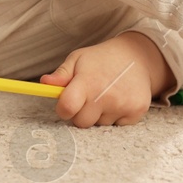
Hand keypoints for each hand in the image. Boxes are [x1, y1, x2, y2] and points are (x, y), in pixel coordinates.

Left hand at [40, 33, 170, 127]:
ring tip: (106, 95)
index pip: (67, 108)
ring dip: (99, 115)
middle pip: (81, 122)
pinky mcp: (136, 112)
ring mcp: (123, 105)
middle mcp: (106, 96)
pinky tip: (119, 100)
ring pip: (99, 125)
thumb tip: (44, 83)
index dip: (63, 109)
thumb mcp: (78, 59)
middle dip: (80, 113)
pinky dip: (115, 117)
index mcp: (88, 81)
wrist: (138, 57)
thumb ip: (61, 74)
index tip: (66, 104)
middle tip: (88, 97)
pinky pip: (116, 126)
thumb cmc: (101, 59)